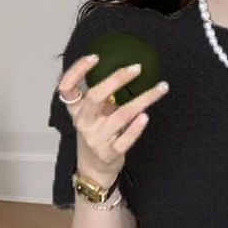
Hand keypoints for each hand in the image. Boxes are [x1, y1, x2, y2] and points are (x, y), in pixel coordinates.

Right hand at [57, 57, 169, 185]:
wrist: (93, 169)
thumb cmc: (95, 133)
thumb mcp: (90, 113)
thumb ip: (98, 94)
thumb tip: (119, 66)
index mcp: (76, 110)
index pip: (66, 87)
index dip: (77, 70)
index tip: (95, 57)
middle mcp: (84, 122)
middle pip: (95, 97)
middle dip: (116, 79)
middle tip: (136, 68)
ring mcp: (96, 139)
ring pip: (120, 116)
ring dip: (143, 100)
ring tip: (160, 88)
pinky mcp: (109, 153)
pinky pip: (125, 140)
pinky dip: (136, 129)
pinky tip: (146, 117)